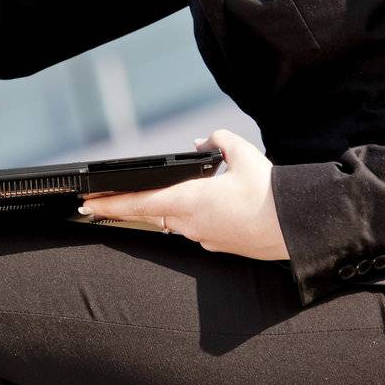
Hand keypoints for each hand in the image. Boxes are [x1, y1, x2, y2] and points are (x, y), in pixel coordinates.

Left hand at [79, 128, 290, 260]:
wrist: (295, 227)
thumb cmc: (269, 192)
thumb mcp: (241, 153)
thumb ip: (218, 140)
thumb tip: (203, 142)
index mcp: (191, 201)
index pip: (141, 203)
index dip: (112, 204)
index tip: (89, 205)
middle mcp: (192, 223)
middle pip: (150, 215)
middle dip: (124, 208)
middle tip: (98, 204)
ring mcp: (205, 237)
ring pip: (171, 222)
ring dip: (155, 212)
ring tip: (139, 202)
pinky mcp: (220, 244)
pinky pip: (193, 228)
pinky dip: (183, 217)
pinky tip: (191, 207)